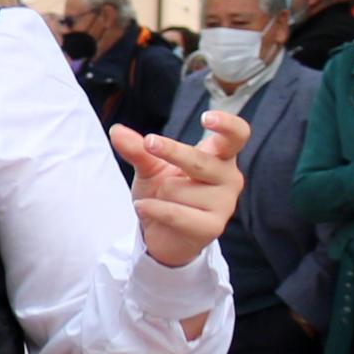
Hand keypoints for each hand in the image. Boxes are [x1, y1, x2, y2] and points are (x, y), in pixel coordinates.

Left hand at [112, 110, 244, 270]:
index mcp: (220, 156)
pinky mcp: (213, 227)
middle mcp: (229, 177)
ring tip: (163, 200)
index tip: (206, 118)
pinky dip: (154, 209)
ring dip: (161, 194)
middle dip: (171, 153)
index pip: (237, 135)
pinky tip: (142, 207)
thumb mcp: (150, 168)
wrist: (164, 235)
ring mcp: (225, 204)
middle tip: (149, 143)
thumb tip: (116, 130)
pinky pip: (177, 214)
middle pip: (201, 160)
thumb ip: (138, 150)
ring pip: (180, 189)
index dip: (227, 124)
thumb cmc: (165, 195)